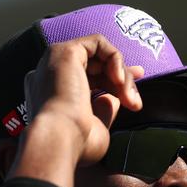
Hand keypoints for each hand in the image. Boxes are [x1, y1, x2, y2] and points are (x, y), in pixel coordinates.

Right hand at [10, 34, 143, 186]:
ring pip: (99, 54)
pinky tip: (119, 81)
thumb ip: (105, 108)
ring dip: (121, 74)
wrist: (59, 141)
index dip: (113, 81)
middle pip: (95, 65)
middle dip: (122, 78)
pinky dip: (115, 58)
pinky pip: (98, 42)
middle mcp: (50, 74)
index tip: (133, 93)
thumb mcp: (97, 127)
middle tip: (136, 99)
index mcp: (52, 92)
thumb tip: (116, 97)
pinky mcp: (64, 50)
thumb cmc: (75, 144)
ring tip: (129, 99)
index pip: (87, 78)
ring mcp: (55, 61)